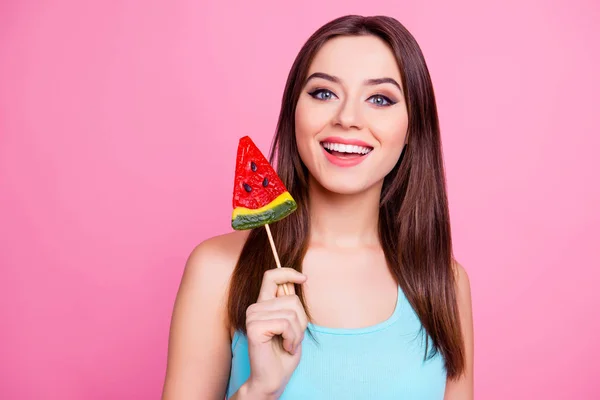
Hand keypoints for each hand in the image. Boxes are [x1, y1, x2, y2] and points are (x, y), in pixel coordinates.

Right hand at [243, 268, 307, 398]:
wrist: (272, 380)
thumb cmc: (283, 353)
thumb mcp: (292, 325)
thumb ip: (290, 304)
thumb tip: (295, 281)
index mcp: (263, 304)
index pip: (271, 276)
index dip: (288, 272)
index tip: (304, 278)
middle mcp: (255, 307)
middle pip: (292, 298)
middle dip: (302, 320)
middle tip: (294, 338)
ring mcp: (253, 316)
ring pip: (291, 312)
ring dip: (298, 333)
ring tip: (289, 344)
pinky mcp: (254, 327)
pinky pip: (285, 323)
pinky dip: (292, 338)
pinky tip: (286, 347)